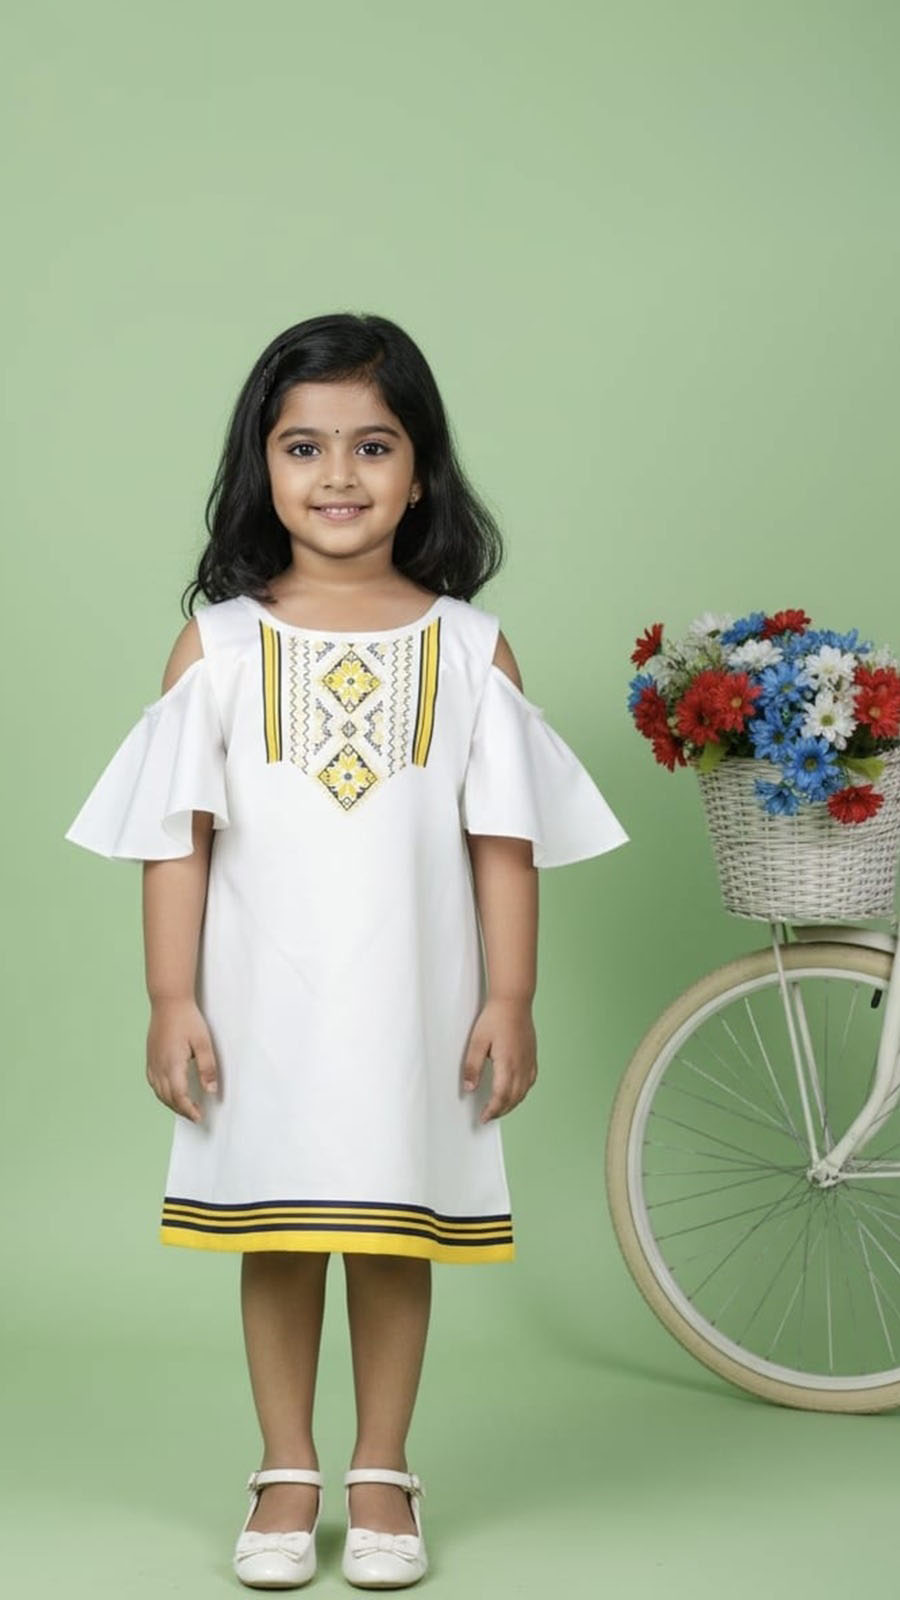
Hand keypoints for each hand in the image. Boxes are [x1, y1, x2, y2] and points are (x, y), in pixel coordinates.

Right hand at [146, 996, 219, 1122]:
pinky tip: (169, 1093)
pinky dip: (161, 1093)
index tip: (199, 1117)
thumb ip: (207, 1068)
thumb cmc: (187, 1019)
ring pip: (159, 1092)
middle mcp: (159, 1066)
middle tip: (195, 1116)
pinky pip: (153, 1082)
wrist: (168, 1002)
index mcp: (172, 1065)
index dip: (189, 1110)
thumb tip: (210, 1090)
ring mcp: (152, 1062)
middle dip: (182, 1110)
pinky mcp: (150, 1057)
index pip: (179, 1096)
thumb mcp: (203, 1042)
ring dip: (171, 1103)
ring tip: (185, 1108)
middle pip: (168, 1098)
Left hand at [462, 996, 537, 1122]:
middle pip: (513, 1098)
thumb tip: (469, 1088)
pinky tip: (516, 1092)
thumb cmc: (495, 1018)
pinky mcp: (532, 1056)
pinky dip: (522, 1092)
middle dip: (501, 1110)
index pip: (500, 1096)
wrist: (514, 1001)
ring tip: (499, 1109)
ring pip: (523, 1092)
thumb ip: (473, 1066)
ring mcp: (529, 1061)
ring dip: (512, 1104)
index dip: (492, 1110)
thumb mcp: (477, 1042)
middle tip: (488, 1117)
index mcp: (507, 1064)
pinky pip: (530, 1081)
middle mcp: (521, 1066)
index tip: (483, 1118)